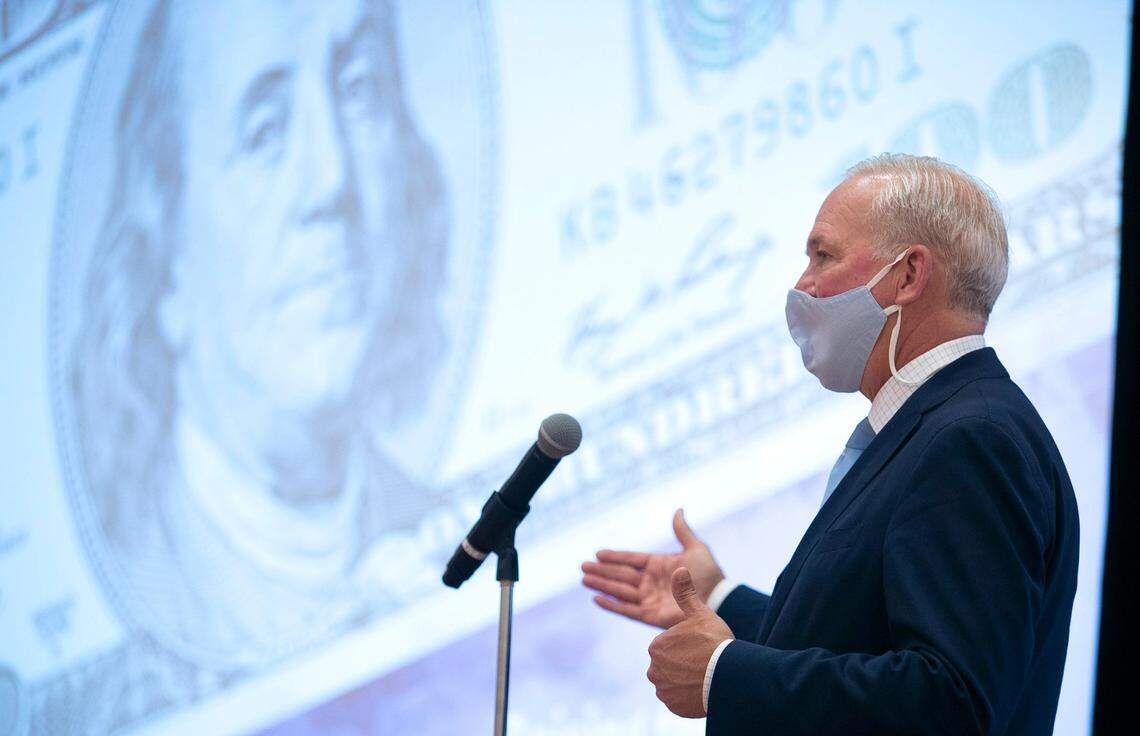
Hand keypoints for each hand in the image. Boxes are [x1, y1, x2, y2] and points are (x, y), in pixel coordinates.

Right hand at [581, 508, 724, 628]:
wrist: (719, 599)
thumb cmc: (710, 574)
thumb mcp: (696, 548)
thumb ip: (683, 531)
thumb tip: (679, 510)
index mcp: (658, 565)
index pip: (631, 559)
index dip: (615, 556)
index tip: (598, 553)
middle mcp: (650, 582)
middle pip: (621, 574)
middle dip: (602, 571)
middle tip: (582, 566)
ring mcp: (649, 598)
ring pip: (620, 590)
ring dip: (602, 585)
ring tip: (585, 579)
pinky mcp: (650, 615)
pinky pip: (627, 609)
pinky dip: (612, 604)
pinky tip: (597, 598)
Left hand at [647, 567, 733, 717]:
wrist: (730, 677)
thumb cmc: (715, 642)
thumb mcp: (700, 614)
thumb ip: (685, 594)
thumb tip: (678, 568)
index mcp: (657, 646)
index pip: (667, 646)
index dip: (685, 645)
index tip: (700, 646)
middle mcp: (654, 669)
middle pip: (668, 665)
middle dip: (682, 664)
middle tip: (703, 661)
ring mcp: (663, 690)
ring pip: (672, 682)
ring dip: (684, 680)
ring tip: (704, 675)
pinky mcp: (673, 707)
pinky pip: (677, 700)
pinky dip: (687, 696)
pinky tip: (702, 688)